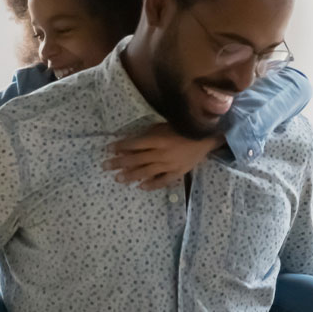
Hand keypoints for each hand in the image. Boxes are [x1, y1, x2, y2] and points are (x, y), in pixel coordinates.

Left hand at [104, 123, 222, 189]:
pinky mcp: (178, 172)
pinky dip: (151, 184)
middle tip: (105, 166)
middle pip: (136, 159)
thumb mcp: (164, 125)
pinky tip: (140, 186)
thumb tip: (131, 142)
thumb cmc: (184, 127)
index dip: (120, 147)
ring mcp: (170, 165)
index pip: (134, 144)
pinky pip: (162, 181)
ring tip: (118, 178)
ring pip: (146, 172)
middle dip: (119, 163)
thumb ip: (148, 134)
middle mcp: (162, 153)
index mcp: (158, 139)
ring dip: (130, 175)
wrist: (207, 136)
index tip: (108, 149)